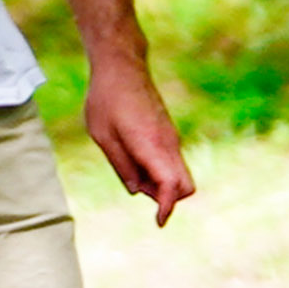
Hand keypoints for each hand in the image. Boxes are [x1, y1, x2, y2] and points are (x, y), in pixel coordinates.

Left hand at [85, 62, 194, 225]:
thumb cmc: (106, 99)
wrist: (122, 66)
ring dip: (161, 183)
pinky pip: (172, 161)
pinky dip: (159, 170)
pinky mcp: (168, 132)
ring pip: (180, 174)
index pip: (172, 186)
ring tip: (128, 163)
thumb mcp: (102, 136)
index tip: (159, 221)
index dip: (167, 207)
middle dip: (167, 198)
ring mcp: (171, 137)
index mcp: (151, 145)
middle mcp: (168, 143)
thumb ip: (121, 166)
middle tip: (135, 183)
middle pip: (186, 186)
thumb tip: (137, 191)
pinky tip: (134, 155)